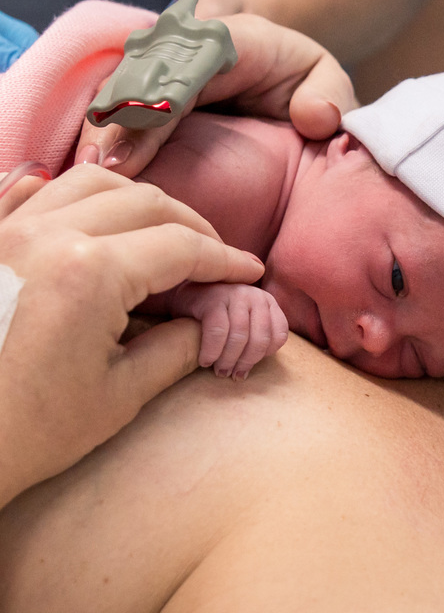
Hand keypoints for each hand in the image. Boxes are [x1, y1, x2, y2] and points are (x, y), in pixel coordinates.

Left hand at [0, 165, 265, 504]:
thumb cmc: (30, 430)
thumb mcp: (121, 394)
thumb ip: (177, 347)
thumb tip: (208, 323)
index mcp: (90, 273)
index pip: (180, 248)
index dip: (225, 260)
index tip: (251, 272)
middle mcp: (48, 236)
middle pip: (144, 202)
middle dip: (192, 227)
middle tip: (215, 258)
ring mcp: (8, 232)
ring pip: (92, 183)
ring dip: (138, 201)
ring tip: (161, 233)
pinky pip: (33, 193)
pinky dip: (74, 196)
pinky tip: (94, 219)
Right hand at [74, 13, 357, 178]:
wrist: (280, 74)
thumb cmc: (305, 83)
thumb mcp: (328, 82)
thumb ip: (331, 97)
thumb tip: (312, 117)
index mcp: (233, 39)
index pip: (190, 66)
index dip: (164, 101)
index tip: (146, 135)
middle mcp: (186, 45)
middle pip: (142, 78)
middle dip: (120, 121)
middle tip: (105, 168)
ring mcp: (160, 65)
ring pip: (119, 93)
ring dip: (101, 133)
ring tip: (91, 174)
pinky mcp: (145, 90)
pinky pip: (116, 111)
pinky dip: (103, 140)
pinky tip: (94, 174)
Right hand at [169, 282, 288, 379]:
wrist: (186, 296)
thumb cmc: (217, 315)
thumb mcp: (243, 323)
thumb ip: (253, 339)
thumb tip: (245, 373)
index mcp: (268, 303)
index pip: (278, 336)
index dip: (264, 356)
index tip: (247, 366)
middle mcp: (256, 296)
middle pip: (260, 339)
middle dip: (246, 362)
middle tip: (232, 375)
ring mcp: (236, 294)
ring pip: (240, 336)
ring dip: (229, 360)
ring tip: (220, 371)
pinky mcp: (214, 298)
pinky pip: (218, 331)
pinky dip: (212, 350)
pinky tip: (206, 361)